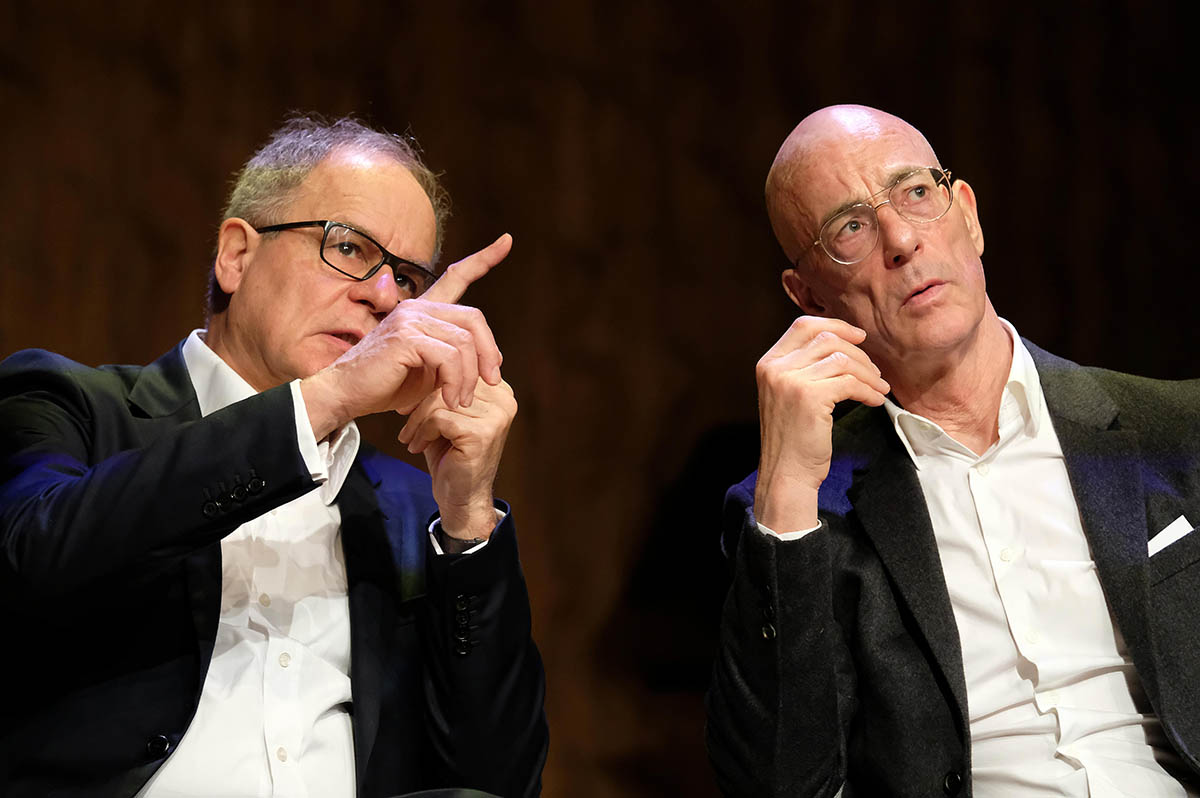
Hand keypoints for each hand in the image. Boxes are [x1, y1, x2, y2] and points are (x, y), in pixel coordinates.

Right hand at [301, 235, 511, 439]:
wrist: (346, 394)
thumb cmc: (386, 384)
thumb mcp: (428, 369)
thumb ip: (452, 357)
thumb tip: (488, 362)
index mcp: (423, 310)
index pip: (457, 277)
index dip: (484, 258)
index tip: (507, 240)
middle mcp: (417, 306)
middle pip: (474, 319)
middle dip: (489, 353)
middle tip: (491, 381)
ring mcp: (410, 318)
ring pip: (464, 343)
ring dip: (469, 377)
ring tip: (459, 399)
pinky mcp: (405, 336)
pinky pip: (449, 357)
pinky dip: (455, 382)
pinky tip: (449, 398)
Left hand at [397, 377, 516, 540]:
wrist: (461, 498)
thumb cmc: (451, 454)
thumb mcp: (449, 414)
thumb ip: (445, 386)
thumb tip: (421, 358)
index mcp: (499, 390)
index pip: (458, 368)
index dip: (430, 383)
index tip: (410, 404)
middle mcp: (504, 400)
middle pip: (448, 382)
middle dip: (420, 402)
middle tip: (406, 422)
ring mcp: (496, 416)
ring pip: (439, 399)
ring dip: (417, 420)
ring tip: (410, 437)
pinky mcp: (481, 433)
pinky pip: (438, 418)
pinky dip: (421, 432)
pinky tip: (418, 447)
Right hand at [754, 316, 889, 531]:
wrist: (786, 473)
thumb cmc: (793, 438)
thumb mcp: (789, 394)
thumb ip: (803, 367)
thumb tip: (842, 342)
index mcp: (768, 363)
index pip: (803, 325)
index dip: (835, 325)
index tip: (858, 337)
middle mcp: (775, 368)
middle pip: (827, 339)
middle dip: (858, 353)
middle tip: (875, 371)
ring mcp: (790, 381)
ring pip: (842, 359)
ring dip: (868, 373)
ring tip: (879, 387)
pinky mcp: (809, 397)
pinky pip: (849, 382)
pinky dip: (868, 390)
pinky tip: (875, 400)